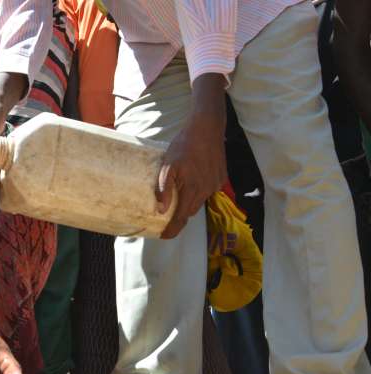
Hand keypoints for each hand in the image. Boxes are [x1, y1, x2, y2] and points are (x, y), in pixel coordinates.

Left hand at [157, 75, 227, 238]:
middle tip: (166, 215)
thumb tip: (161, 209)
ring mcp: (215, 184)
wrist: (207, 128)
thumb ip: (164, 189)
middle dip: (179, 215)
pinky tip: (192, 179)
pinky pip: (208, 190)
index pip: (181, 218)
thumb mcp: (168, 165)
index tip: (164, 236)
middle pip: (190, 211)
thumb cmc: (185, 145)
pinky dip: (198, 190)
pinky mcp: (221, 177)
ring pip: (199, 200)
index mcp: (192, 190)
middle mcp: (206, 190)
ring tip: (178, 195)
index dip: (172, 230)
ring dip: (189, 201)